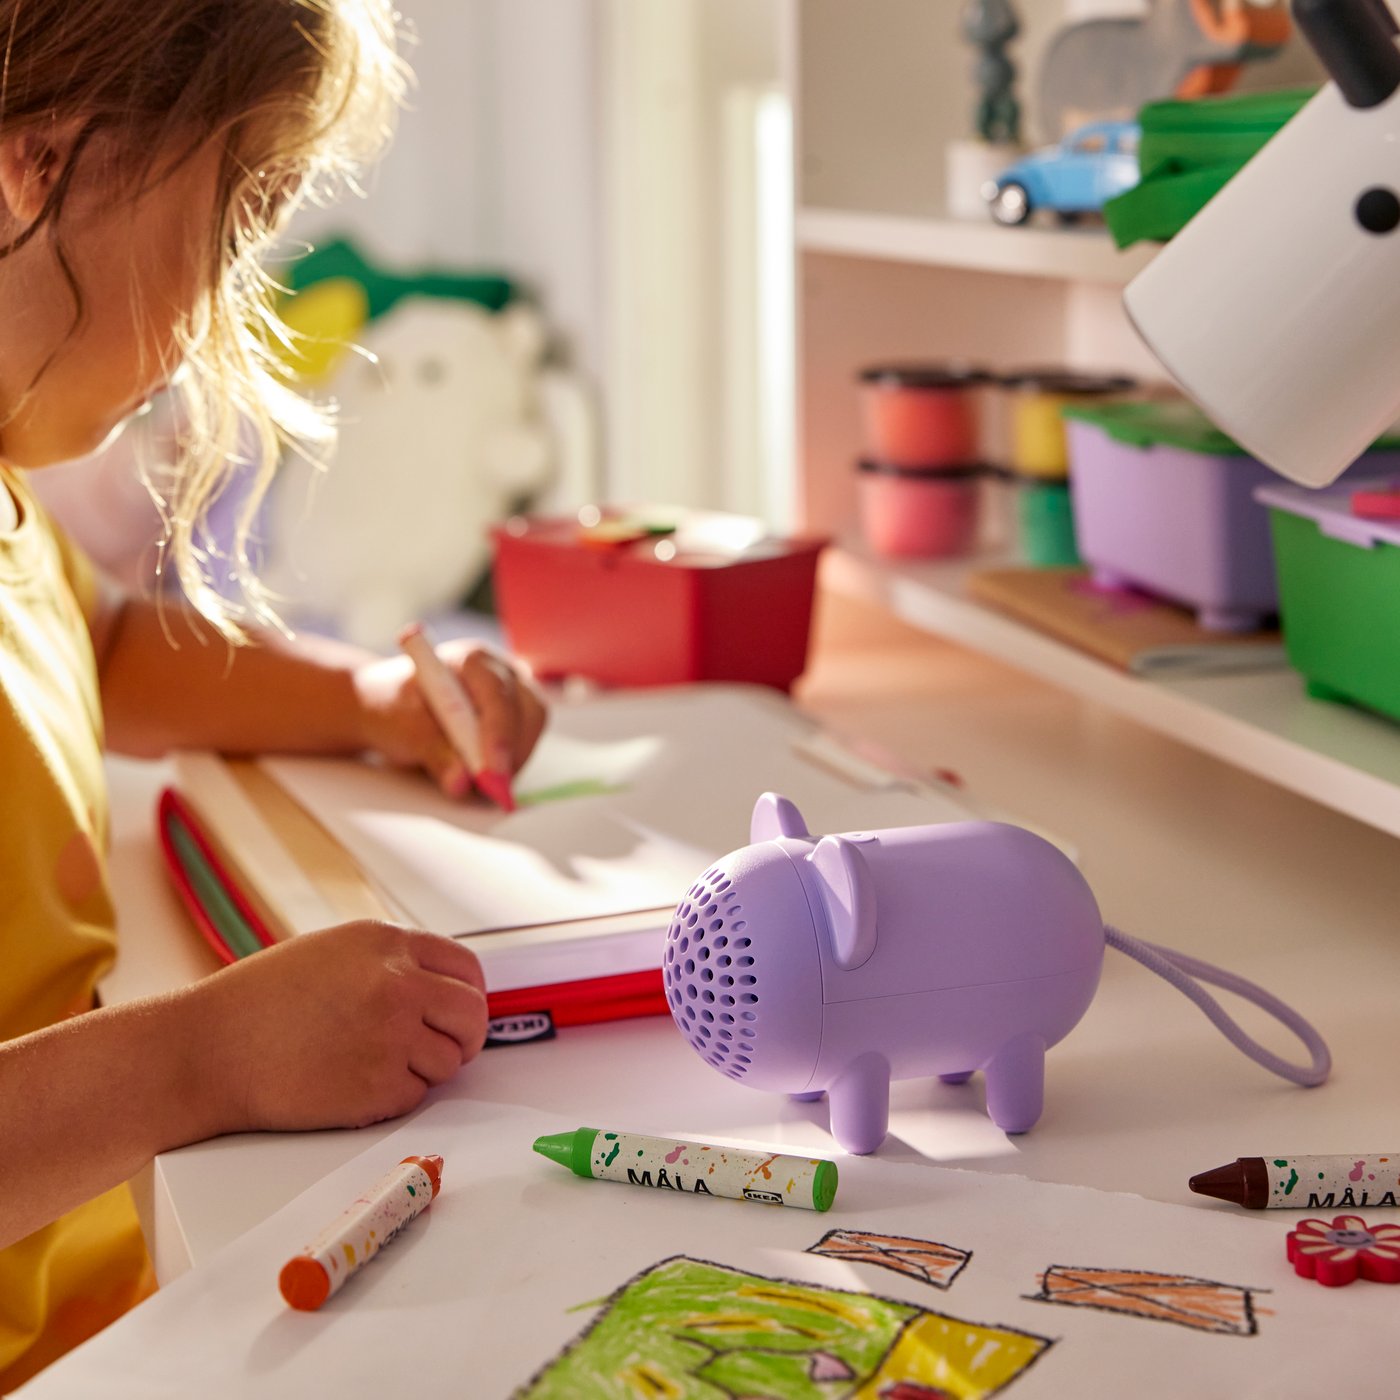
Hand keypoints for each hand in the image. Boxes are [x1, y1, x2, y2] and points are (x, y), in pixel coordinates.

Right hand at [193, 921, 489, 1131]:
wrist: (205, 1050)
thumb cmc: (258, 1004)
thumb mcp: (331, 952)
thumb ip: (389, 962)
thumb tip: (440, 986)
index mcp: (386, 942)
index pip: (466, 968)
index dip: (467, 994)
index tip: (459, 1012)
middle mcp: (397, 982)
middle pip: (473, 1014)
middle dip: (465, 1037)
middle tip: (444, 1050)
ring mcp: (392, 1034)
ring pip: (450, 1061)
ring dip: (425, 1070)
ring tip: (372, 1065)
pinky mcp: (379, 1085)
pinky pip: (417, 1096)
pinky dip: (394, 1098)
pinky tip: (351, 1084)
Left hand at [354, 640, 547, 798]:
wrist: (392, 710)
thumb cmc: (395, 708)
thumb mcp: (403, 728)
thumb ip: (433, 750)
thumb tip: (461, 782)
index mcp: (471, 660)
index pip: (496, 693)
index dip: (498, 734)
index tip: (491, 772)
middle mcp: (501, 671)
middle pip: (528, 709)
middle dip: (512, 752)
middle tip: (491, 788)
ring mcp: (514, 694)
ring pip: (532, 728)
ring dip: (513, 761)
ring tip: (481, 783)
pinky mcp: (518, 718)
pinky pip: (527, 742)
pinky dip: (512, 764)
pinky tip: (487, 776)